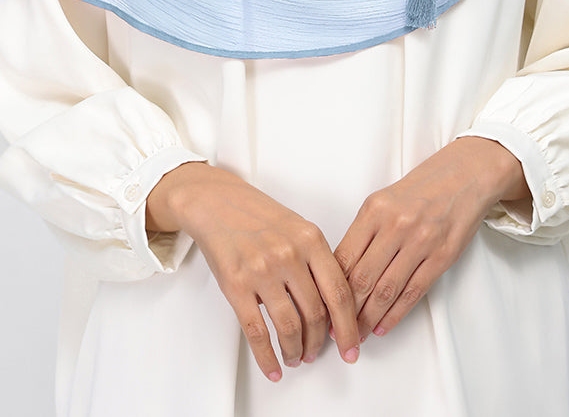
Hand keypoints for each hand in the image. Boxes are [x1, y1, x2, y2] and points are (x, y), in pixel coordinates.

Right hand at [146, 162, 360, 381]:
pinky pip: (256, 332)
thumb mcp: (298, 228)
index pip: (339, 292)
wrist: (216, 202)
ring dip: (296, 351)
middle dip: (319, 343)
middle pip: (316, 314)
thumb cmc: (259, 217)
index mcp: (311, 239)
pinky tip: (273, 367)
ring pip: (289, 326)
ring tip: (296, 357)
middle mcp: (289, 254)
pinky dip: (267, 357)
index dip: (348, 327)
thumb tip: (335, 308)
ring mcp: (262, 270)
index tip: (351, 347)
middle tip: (317, 353)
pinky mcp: (236, 285)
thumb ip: (317, 261)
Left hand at [334, 137, 528, 341]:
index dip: (330, 287)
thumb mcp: (383, 200)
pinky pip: (413, 292)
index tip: (322, 306)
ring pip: (386, 290)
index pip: (344, 256)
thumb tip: (340, 271)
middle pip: (362, 278)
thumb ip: (363, 232)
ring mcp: (420, 241)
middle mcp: (395, 225)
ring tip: (357, 335)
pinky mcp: (442, 256)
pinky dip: (396, 314)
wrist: (464, 175)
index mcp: (374, 210)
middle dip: (345, 311)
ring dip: (368, 319)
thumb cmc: (420, 189)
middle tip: (335, 331)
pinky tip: (383, 326)